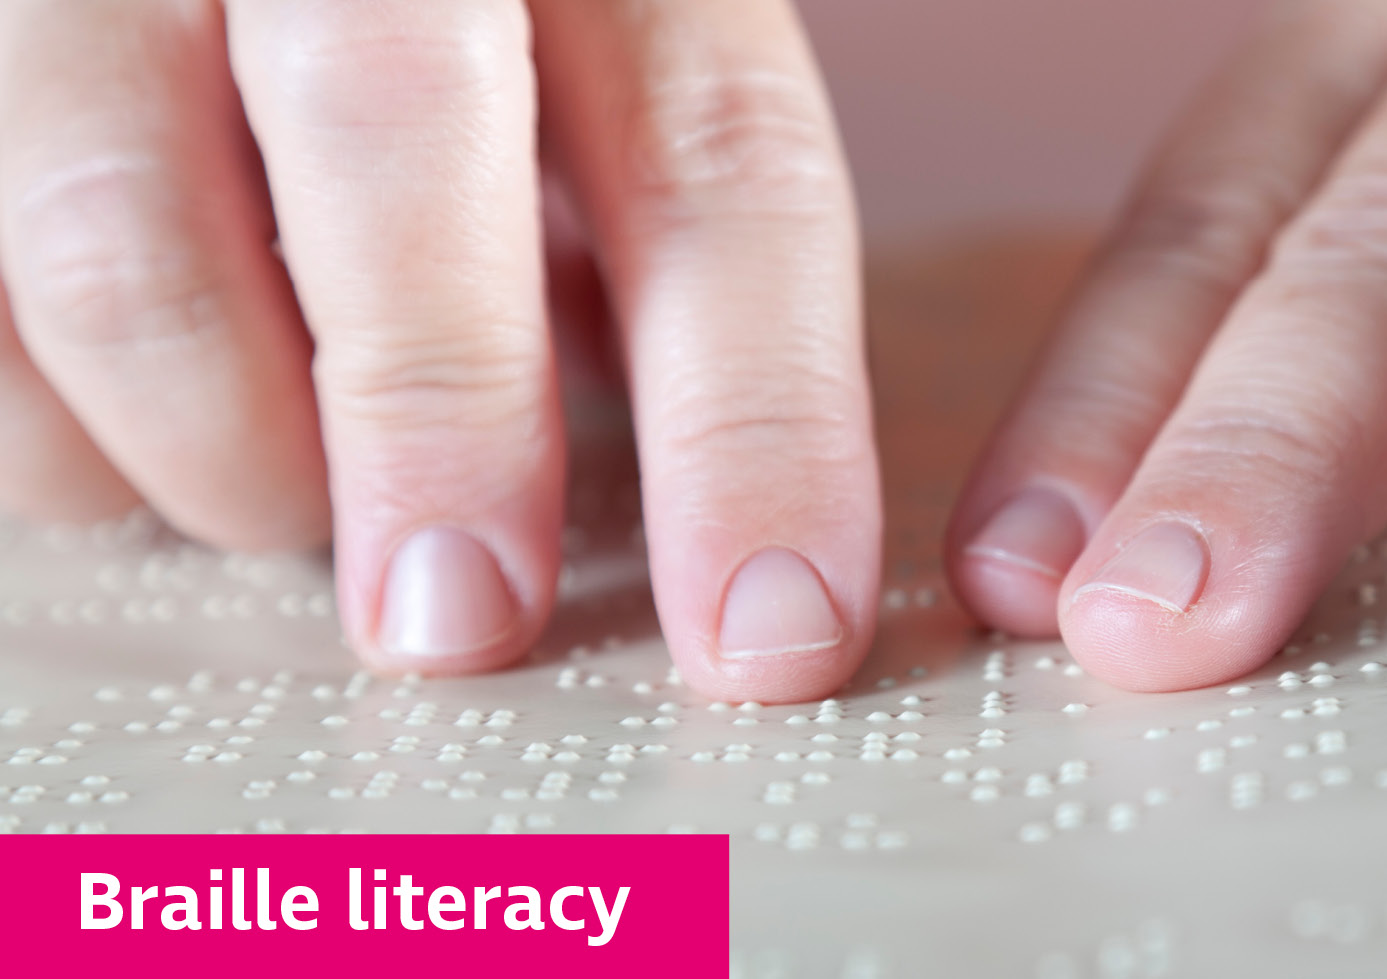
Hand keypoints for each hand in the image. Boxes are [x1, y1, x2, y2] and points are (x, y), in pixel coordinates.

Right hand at [0, 0, 878, 702]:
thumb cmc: (454, 43)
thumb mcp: (590, 88)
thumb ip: (638, 239)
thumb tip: (713, 498)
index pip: (717, 158)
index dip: (760, 420)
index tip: (774, 630)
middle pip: (397, 125)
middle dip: (441, 414)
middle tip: (460, 619)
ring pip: (124, 234)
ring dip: (230, 443)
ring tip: (287, 495)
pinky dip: (78, 436)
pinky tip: (144, 421)